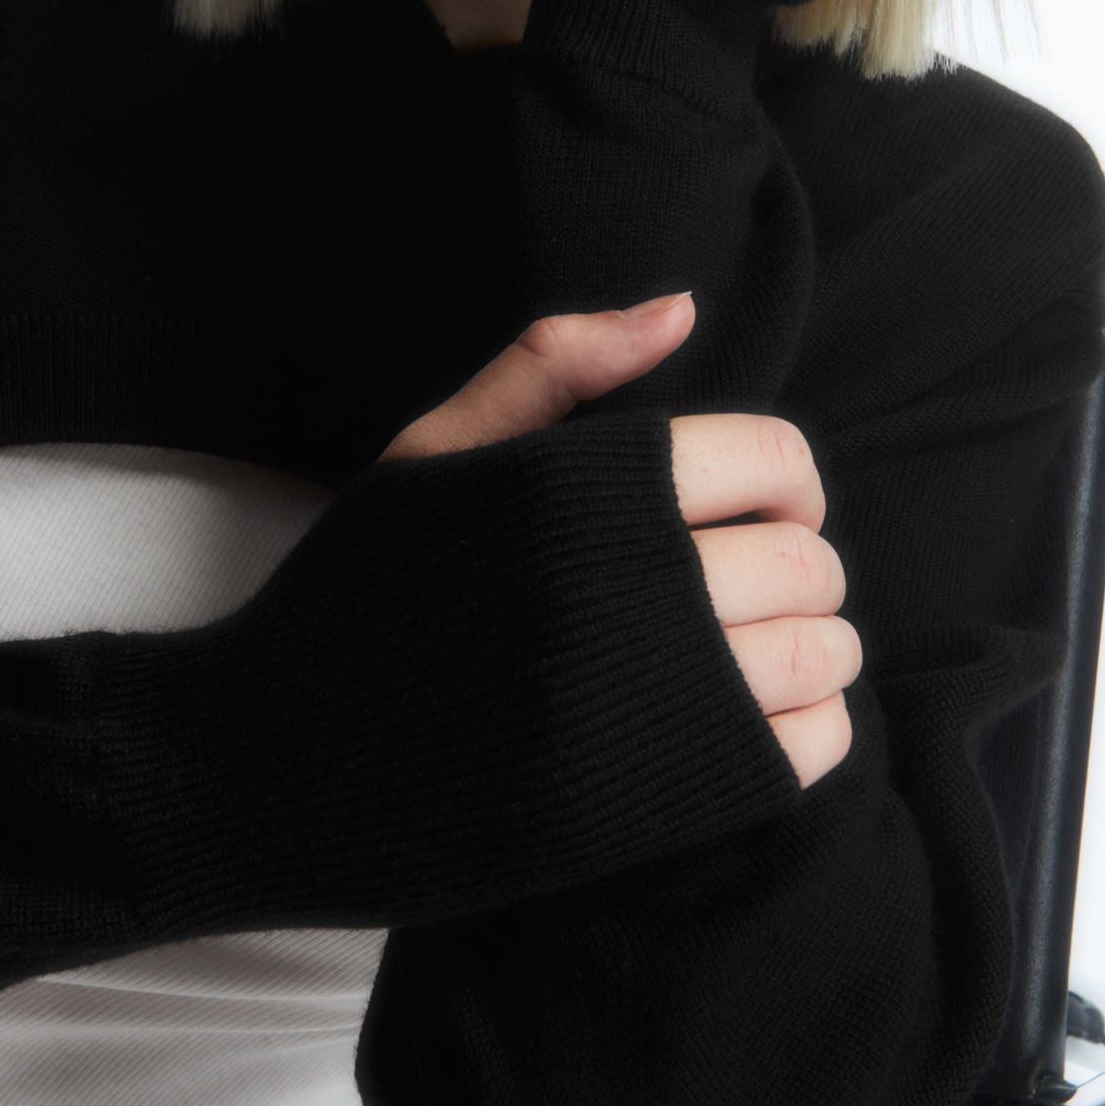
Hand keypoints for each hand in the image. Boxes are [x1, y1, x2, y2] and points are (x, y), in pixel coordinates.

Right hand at [379, 294, 857, 789]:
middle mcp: (627, 587)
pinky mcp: (657, 798)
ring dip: (818, 645)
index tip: (765, 505)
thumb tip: (681, 307)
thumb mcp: (432, 456)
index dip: (787, 479)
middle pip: (802, 558)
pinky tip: (765, 720)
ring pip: (819, 652)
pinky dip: (814, 727)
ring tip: (770, 651)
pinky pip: (806, 749)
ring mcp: (649, 699)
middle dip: (801, 564)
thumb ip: (552, 365)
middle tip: (762, 583)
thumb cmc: (362, 595)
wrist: (285, 764)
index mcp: (583, 492)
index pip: (769, 456)